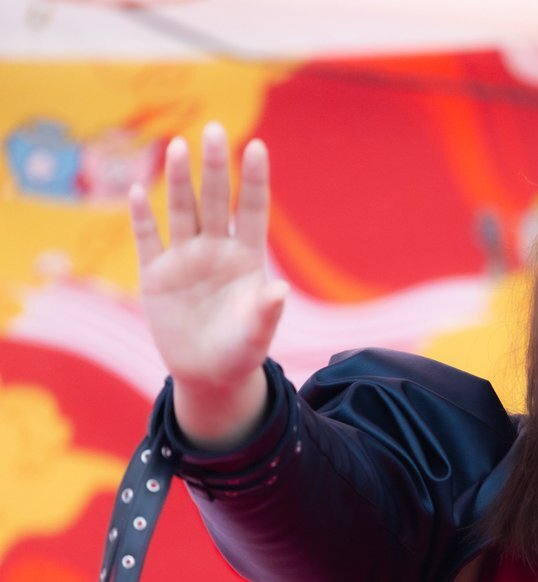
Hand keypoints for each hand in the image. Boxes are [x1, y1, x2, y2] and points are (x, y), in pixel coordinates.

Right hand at [130, 122, 286, 445]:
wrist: (208, 376)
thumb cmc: (241, 352)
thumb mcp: (256, 335)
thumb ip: (266, 312)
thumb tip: (279, 290)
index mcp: (246, 258)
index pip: (251, 210)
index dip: (254, 179)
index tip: (258, 146)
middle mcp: (216, 250)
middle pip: (215, 200)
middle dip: (215, 167)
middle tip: (214, 129)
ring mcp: (184, 259)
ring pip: (181, 210)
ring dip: (178, 180)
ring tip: (178, 146)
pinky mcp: (156, 275)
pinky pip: (147, 239)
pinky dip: (142, 217)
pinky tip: (137, 191)